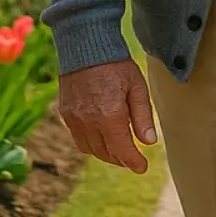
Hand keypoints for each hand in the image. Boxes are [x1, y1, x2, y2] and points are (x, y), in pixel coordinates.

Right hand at [58, 59, 157, 174]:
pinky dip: (91, 145)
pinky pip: (79, 139)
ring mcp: (75, 119)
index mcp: (110, 116)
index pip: (122, 150)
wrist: (86, 48)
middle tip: (133, 159)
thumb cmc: (116, 65)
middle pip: (106, 153)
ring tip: (119, 151)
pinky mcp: (66, 114)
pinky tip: (102, 139)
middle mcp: (89, 122)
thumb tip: (149, 142)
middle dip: (121, 159)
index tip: (142, 168)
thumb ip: (143, 116)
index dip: (133, 162)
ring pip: (91, 150)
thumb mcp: (137, 87)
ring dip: (106, 154)